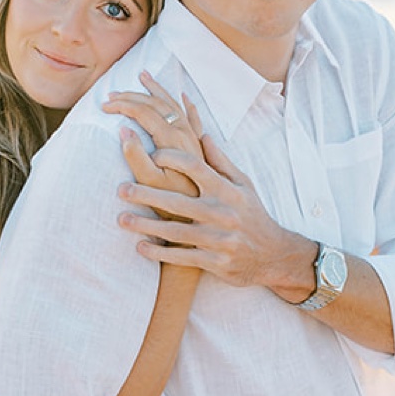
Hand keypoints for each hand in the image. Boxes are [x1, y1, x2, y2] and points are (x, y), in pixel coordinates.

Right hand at [104, 72, 205, 199]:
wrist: (200, 216)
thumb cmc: (171, 203)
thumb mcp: (147, 183)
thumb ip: (135, 156)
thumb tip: (123, 130)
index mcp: (172, 139)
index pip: (143, 111)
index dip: (122, 105)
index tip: (103, 107)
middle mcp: (185, 134)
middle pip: (157, 104)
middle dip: (132, 96)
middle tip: (112, 94)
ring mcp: (193, 139)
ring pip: (174, 105)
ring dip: (157, 89)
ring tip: (144, 76)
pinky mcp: (198, 147)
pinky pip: (193, 117)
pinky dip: (186, 104)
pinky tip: (184, 96)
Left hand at [116, 135, 317, 295]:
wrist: (274, 255)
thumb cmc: (253, 215)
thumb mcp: (243, 185)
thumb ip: (220, 161)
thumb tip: (202, 134)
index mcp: (227, 190)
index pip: (194, 167)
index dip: (170, 158)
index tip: (151, 155)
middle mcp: (221, 213)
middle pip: (176, 200)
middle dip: (146, 194)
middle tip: (121, 189)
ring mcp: (218, 239)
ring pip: (174, 231)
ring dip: (145, 225)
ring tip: (121, 219)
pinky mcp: (214, 262)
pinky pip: (181, 257)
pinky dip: (159, 253)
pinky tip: (140, 247)